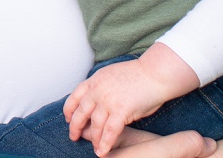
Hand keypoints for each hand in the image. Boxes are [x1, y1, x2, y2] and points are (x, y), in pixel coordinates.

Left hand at [66, 44, 200, 156]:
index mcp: (94, 80)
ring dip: (93, 139)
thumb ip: (101, 86)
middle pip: (80, 112)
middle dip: (75, 127)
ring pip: (95, 124)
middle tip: (74, 136)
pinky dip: (105, 143)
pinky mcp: (120, 110)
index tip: (68, 118)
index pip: (74, 96)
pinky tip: (103, 151)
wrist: (155, 72)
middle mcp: (97, 90)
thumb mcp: (111, 75)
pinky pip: (109, 131)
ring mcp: (108, 101)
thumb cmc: (138, 74)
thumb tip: (98, 99)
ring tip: (94, 148)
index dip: (69, 109)